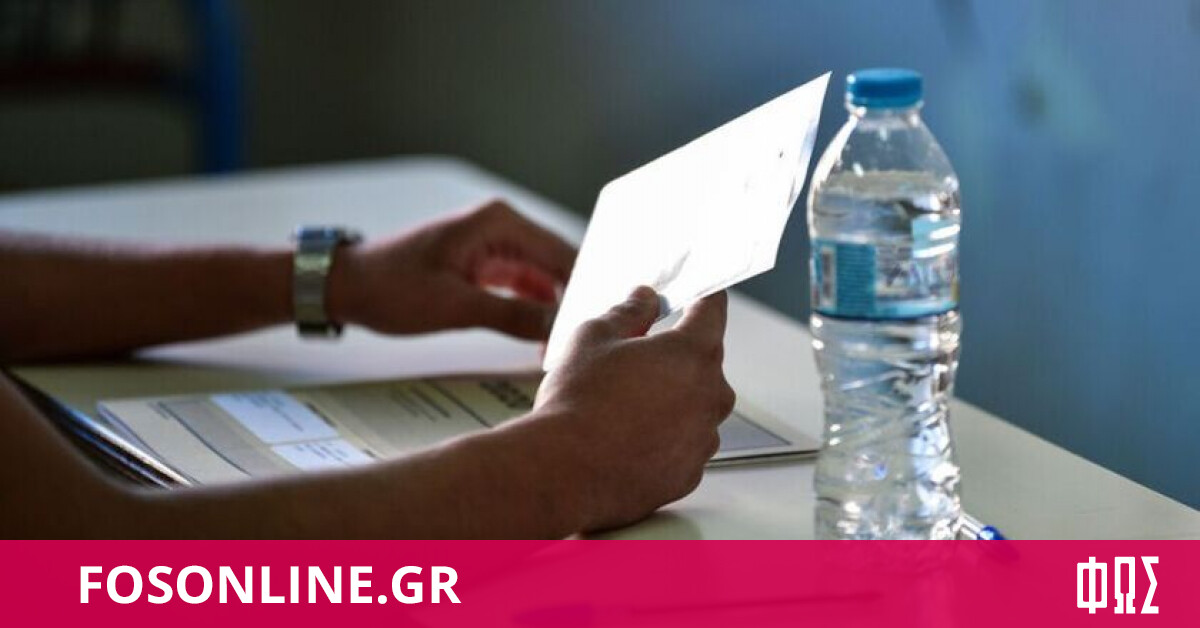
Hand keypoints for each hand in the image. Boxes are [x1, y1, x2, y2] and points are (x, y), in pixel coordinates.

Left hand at [327, 199, 575, 338]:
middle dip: (572, 302)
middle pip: (558, 265)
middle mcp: (502, 227)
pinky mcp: (484, 266)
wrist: (346, 286)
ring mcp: (494, 246)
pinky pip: (522, 287)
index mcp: (499, 223)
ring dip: (554, 310)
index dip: (584, 289)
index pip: (563, 254)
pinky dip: (533, 310)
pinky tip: (543, 338)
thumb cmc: (389, 287)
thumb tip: (558, 328)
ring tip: (565, 345)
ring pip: (543, 279)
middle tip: (586, 340)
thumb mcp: (455, 307)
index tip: (597, 322)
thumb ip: (512, 316)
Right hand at [528, 287, 735, 531]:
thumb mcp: (595, 337)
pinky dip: (665, 438)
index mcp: (692, 353)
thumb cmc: (579, 405)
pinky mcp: (689, 473)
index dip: (702, 298)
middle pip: (705, 363)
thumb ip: (628, 312)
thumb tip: (644, 300)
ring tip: (624, 407)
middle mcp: (710, 396)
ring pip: (695, 407)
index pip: (713, 310)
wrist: (564, 473)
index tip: (696, 297)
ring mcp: (703, 439)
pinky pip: (685, 445)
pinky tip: (629, 438)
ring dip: (671, 400)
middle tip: (634, 361)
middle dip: (676, 357)